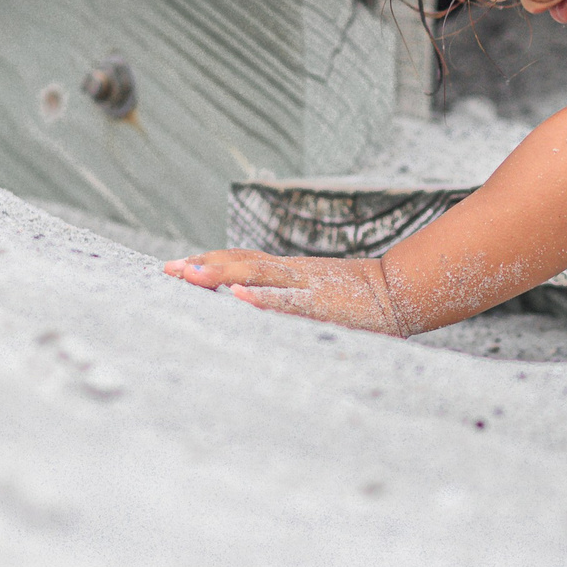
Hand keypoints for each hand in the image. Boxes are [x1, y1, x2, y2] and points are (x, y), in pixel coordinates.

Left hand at [162, 249, 413, 334]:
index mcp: (287, 271)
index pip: (240, 260)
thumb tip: (248, 306)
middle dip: (203, 266)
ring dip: (221, 276)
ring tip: (190, 277)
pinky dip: (263, 299)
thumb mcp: (313, 295)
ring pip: (256, 276)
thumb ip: (284, 298)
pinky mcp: (319, 306)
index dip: (208, 261)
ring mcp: (303, 287)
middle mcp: (290, 273)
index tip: (175, 267)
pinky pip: (287, 302)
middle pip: (239, 263)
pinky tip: (240, 300)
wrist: (398, 293)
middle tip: (168, 270)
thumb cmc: (356, 300)